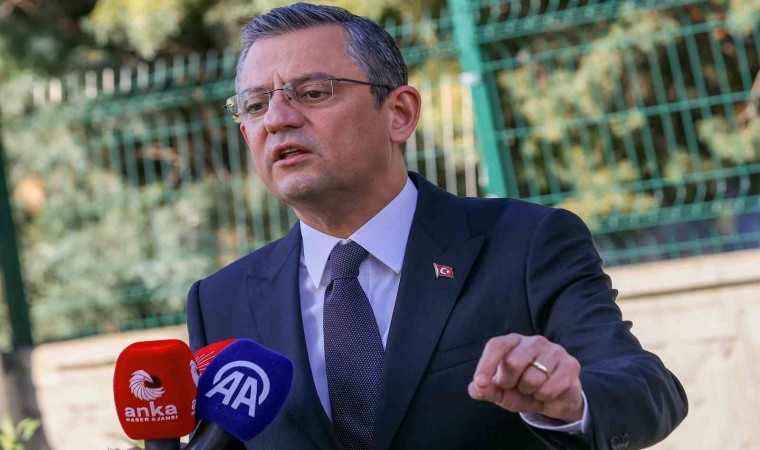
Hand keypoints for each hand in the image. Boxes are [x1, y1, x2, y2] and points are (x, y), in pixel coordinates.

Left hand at [468, 333, 583, 422]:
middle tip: (516, 386)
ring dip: (529, 392)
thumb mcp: (502, 392)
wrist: (556, 401)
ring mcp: (554, 351)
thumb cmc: (524, 390)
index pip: (497, 345)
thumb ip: (486, 390)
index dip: (486, 363)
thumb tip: (474, 388)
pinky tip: (548, 392)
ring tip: (534, 389)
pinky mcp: (570, 365)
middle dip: (510, 383)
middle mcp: (534, 341)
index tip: (480, 382)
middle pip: (513, 362)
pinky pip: (549, 389)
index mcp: (513, 341)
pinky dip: (544, 398)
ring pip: (532, 378)